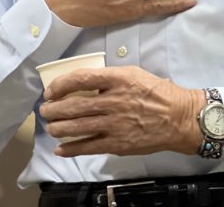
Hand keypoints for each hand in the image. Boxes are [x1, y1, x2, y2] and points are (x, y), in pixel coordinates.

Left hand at [39, 66, 207, 156]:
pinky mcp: (119, 143)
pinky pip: (89, 147)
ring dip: (58, 128)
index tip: (51, 90)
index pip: (81, 79)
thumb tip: (84, 83)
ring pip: (78, 126)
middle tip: (44, 110)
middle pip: (75, 105)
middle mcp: (114, 101)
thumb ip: (109, 78)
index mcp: (117, 79)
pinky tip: (60, 149)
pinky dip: (72, 149)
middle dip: (54, 109)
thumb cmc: (157, 92)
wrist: (179, 117)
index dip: (61, 85)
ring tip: (50, 127)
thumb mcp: (133, 74)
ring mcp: (115, 124)